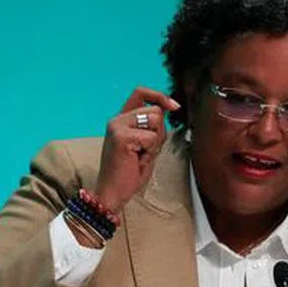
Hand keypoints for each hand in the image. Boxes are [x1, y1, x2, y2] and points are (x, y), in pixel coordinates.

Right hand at [94, 87, 179, 212]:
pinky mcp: (121, 136)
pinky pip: (152, 137)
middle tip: (146, 151)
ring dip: (155, 142)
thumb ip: (152, 127)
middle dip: (160, 132)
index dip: (160, 96)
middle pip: (155, 110)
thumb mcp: (145, 145)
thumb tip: (168, 110)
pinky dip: (151, 152)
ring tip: (141, 155)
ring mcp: (118, 126)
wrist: (112, 193)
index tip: (174, 106)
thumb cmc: (129, 173)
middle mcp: (117, 119)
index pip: (141, 93)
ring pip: (156, 120)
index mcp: (121, 119)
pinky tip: (138, 161)